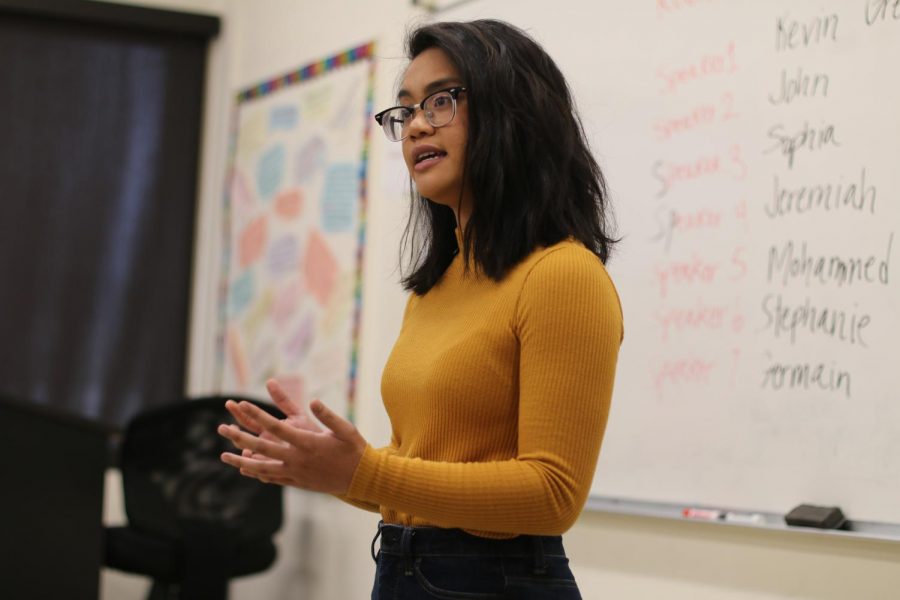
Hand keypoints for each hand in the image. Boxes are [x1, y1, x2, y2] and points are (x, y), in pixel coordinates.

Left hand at [218, 388, 365, 494]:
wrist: (361, 479)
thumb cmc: (354, 450)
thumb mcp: (345, 429)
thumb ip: (327, 415)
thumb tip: (313, 400)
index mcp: (307, 443)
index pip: (276, 427)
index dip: (258, 415)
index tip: (243, 404)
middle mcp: (297, 459)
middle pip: (262, 447)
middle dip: (240, 437)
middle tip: (221, 428)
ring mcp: (296, 472)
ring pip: (262, 468)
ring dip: (241, 461)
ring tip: (223, 457)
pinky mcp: (297, 482)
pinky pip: (272, 478)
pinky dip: (257, 474)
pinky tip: (245, 470)